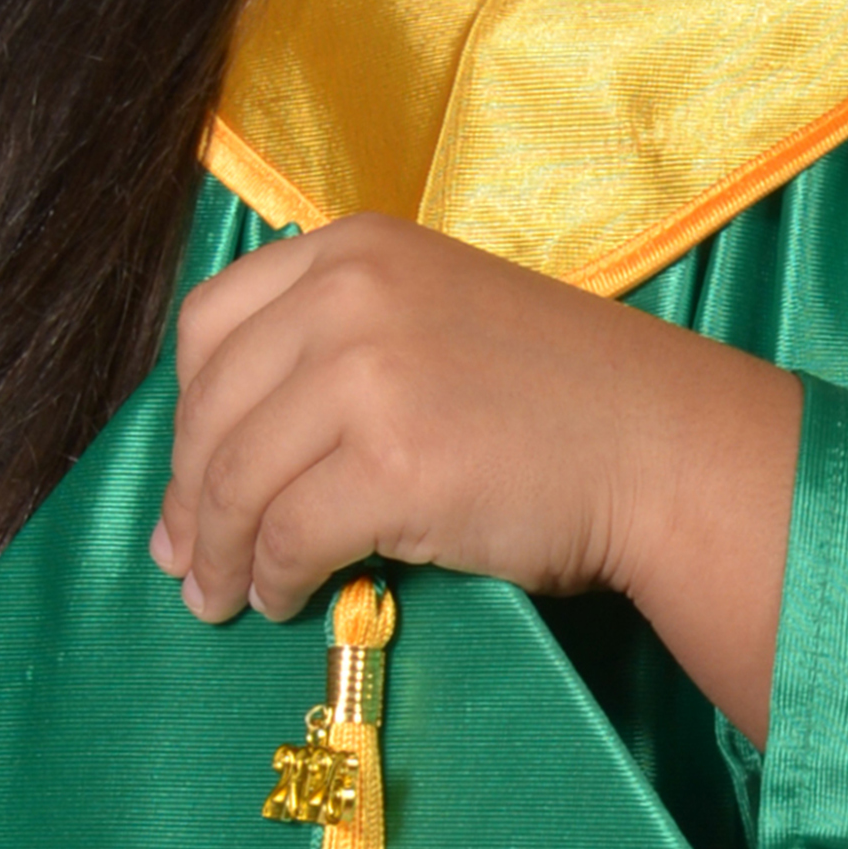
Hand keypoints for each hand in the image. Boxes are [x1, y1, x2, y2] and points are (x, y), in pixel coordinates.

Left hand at [149, 216, 801, 739]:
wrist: (662, 445)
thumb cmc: (557, 396)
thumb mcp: (432, 317)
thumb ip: (333, 353)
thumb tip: (207, 476)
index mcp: (356, 247)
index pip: (211, 322)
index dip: (185, 410)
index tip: (192, 474)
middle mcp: (350, 292)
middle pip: (210, 406)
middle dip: (188, 497)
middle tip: (186, 561)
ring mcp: (368, 373)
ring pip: (235, 479)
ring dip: (218, 552)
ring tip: (222, 597)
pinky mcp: (391, 462)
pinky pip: (287, 537)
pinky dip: (272, 580)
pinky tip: (288, 601)